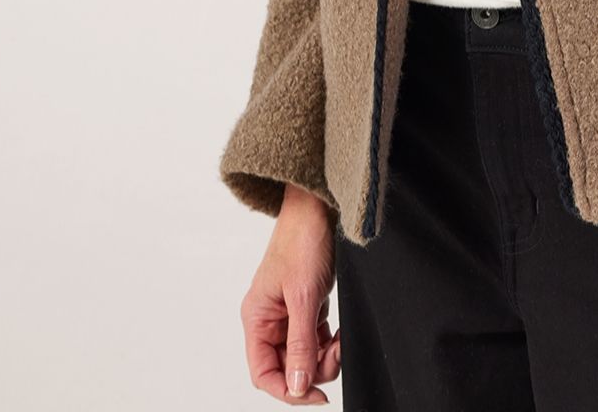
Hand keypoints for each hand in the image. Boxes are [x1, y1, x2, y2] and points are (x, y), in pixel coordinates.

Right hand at [238, 185, 341, 402]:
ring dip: (325, 354)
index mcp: (256, 319)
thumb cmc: (303, 240)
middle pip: (286, 366)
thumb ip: (301, 344)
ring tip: (341, 339)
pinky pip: (316, 337)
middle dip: (313, 368)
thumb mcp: (304, 297)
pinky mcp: (307, 303)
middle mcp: (269, 319)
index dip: (288, 390)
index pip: (264, 373)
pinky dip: (329, 341)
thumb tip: (298, 385)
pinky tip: (340, 332)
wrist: (319, 205)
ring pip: (304, 354)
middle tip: (337, 354)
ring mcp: (289, 312)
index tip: (316, 397)